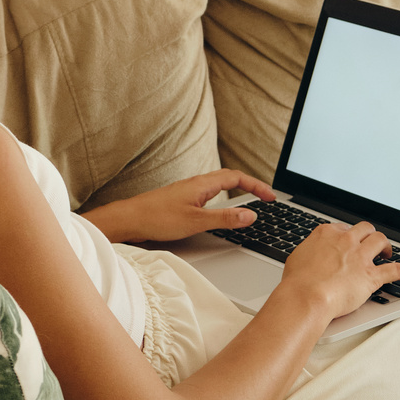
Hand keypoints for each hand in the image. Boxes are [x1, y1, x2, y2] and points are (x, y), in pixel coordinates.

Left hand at [89, 171, 277, 244]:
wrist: (129, 220)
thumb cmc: (157, 218)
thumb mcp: (196, 221)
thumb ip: (225, 219)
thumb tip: (250, 215)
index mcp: (202, 184)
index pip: (237, 177)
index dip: (257, 185)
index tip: (271, 196)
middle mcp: (196, 184)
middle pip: (229, 178)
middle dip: (250, 185)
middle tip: (265, 197)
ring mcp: (188, 192)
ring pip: (218, 187)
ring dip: (236, 191)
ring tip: (249, 202)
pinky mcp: (181, 201)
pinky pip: (209, 196)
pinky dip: (222, 200)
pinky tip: (220, 211)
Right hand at [279, 220, 399, 321]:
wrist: (306, 296)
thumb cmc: (298, 282)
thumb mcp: (298, 258)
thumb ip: (310, 253)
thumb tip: (311, 257)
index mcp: (326, 233)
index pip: (342, 227)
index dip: (347, 236)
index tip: (348, 243)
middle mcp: (345, 240)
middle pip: (364, 229)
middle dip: (369, 235)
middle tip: (370, 244)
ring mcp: (360, 256)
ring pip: (380, 240)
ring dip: (385, 245)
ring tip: (386, 252)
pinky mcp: (371, 275)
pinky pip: (396, 270)